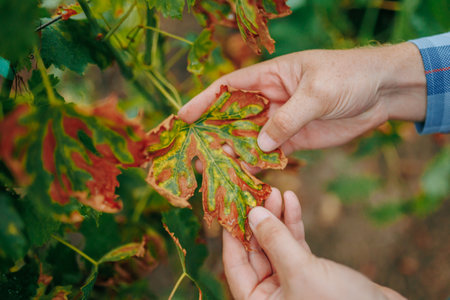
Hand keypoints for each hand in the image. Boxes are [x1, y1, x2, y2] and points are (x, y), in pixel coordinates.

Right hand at [179, 43, 425, 153]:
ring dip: (233, 156)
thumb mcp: (317, 93)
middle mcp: (270, 99)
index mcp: (269, 77)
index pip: (228, 88)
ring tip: (215, 173)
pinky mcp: (294, 140)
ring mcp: (281, 121)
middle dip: (213, 135)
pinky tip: (245, 179)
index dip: (203, 102)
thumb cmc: (348, 76)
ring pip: (249, 140)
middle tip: (195, 156)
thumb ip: (287, 119)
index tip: (181, 118)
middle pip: (233, 118)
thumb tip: (261, 146)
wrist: (381, 91)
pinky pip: (270, 155)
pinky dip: (258, 166)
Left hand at [222, 188, 405, 299]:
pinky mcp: (309, 274)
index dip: (232, 234)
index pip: (235, 265)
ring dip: (277, 219)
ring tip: (277, 192)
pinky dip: (293, 225)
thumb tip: (253, 214)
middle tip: (258, 192)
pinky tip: (292, 202)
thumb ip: (275, 241)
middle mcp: (270, 296)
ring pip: (275, 245)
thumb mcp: (301, 270)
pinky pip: (294, 246)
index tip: (231, 206)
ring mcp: (289, 284)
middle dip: (258, 220)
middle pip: (256, 252)